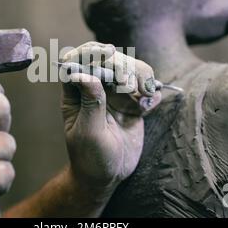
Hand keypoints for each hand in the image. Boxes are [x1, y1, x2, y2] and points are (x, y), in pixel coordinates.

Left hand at [60, 42, 160, 189]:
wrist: (109, 175)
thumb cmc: (90, 157)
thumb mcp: (89, 133)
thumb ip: (90, 103)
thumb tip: (83, 74)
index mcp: (76, 92)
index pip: (77, 60)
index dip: (91, 52)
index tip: (108, 54)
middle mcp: (95, 87)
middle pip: (108, 59)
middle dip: (122, 65)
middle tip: (130, 86)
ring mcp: (115, 93)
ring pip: (130, 68)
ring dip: (141, 75)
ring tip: (144, 97)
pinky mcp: (132, 102)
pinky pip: (146, 87)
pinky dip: (151, 92)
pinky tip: (148, 108)